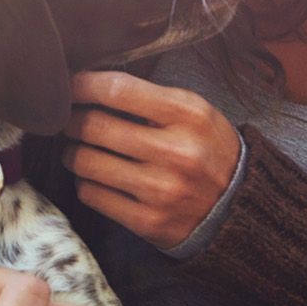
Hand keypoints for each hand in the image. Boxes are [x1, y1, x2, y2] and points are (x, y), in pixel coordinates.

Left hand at [62, 71, 241, 250]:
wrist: (239, 209)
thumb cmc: (207, 151)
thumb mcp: (195, 112)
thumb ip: (150, 97)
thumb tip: (90, 84)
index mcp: (189, 115)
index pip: (119, 89)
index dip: (83, 85)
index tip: (69, 86)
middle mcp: (176, 151)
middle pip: (94, 125)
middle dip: (70, 121)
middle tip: (67, 121)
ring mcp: (161, 190)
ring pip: (85, 161)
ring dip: (71, 153)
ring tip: (77, 149)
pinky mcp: (148, 221)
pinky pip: (92, 194)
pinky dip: (85, 182)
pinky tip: (95, 178)